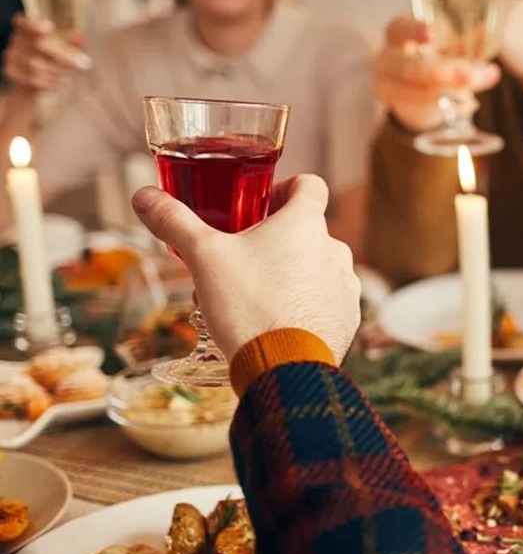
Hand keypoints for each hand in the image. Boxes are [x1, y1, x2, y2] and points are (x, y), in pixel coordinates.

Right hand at [2, 13, 89, 93]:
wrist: (30, 83)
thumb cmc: (51, 60)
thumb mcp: (64, 50)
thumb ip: (72, 43)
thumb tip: (80, 37)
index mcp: (27, 28)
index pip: (25, 22)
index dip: (34, 24)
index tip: (49, 26)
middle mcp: (16, 39)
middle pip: (39, 44)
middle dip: (64, 55)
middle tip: (85, 63)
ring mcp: (12, 56)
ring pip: (37, 65)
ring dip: (57, 72)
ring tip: (64, 74)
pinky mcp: (11, 72)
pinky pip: (34, 80)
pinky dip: (50, 83)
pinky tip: (54, 82)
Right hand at [131, 175, 361, 361]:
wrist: (284, 369)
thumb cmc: (247, 305)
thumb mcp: (203, 257)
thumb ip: (175, 221)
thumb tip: (143, 196)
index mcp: (306, 224)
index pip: (310, 184)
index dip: (286, 188)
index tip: (262, 206)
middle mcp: (335, 249)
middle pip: (309, 231)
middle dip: (278, 240)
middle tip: (244, 259)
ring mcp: (346, 285)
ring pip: (319, 267)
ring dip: (295, 273)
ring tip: (258, 295)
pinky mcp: (348, 318)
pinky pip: (327, 301)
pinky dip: (307, 304)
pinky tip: (279, 321)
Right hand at [374, 17, 500, 131]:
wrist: (412, 85)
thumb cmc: (432, 56)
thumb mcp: (448, 49)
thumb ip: (469, 57)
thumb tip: (493, 72)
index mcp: (398, 33)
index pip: (400, 29)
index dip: (415, 31)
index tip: (433, 34)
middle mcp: (387, 58)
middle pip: (410, 68)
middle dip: (442, 73)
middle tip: (470, 76)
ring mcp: (387, 84)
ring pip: (416, 93)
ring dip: (447, 95)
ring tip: (473, 96)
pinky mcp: (396, 105)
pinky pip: (420, 108)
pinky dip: (446, 108)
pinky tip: (466, 105)